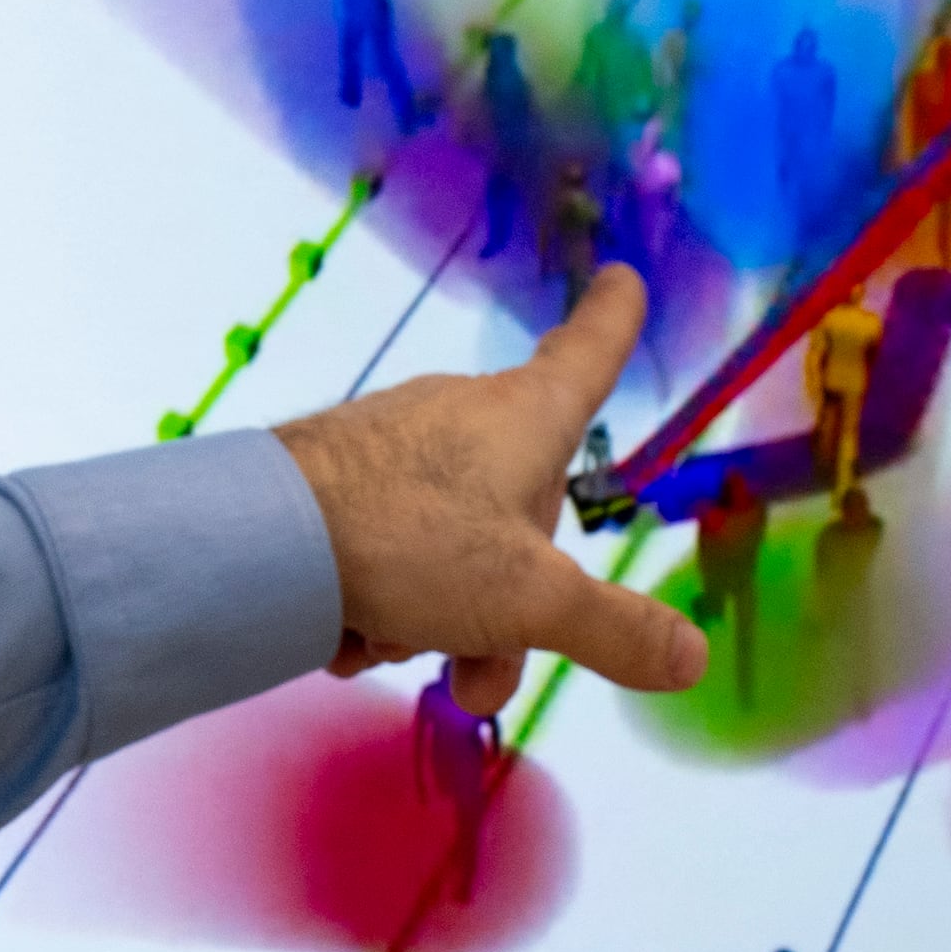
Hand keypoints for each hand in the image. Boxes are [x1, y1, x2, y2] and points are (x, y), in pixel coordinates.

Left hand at [274, 266, 708, 718]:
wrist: (257, 538)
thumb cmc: (414, 541)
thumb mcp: (531, 601)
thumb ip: (614, 632)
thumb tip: (693, 657)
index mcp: (528, 417)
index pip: (589, 354)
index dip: (614, 321)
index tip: (623, 278)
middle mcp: (464, 416)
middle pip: (523, 511)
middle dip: (509, 606)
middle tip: (476, 673)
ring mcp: (396, 446)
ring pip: (450, 545)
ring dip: (435, 618)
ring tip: (391, 646)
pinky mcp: (338, 481)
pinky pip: (386, 549)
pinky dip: (378, 598)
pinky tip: (346, 629)